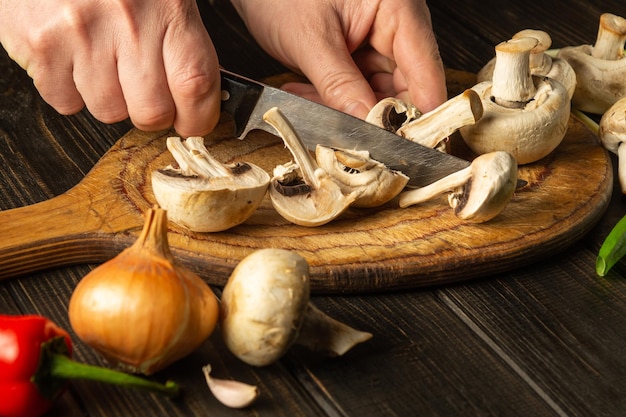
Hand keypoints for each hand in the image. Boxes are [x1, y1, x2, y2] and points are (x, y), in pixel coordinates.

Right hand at [0, 0, 220, 136]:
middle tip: (145, 96)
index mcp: (169, 8)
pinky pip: (67, 103)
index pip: (196, 83)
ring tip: (103, 64)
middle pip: (152, 111)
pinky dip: (71, 92)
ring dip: (110, 100)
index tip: (193, 123)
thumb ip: (184, 42)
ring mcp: (82, 34)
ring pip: (109, 112)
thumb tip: (203, 99)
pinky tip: (74, 61)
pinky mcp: (43, 45)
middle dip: (151, 114)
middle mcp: (128, 21)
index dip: (198, 117)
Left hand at [231, 0, 446, 118]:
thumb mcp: (310, 38)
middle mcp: (394, 23)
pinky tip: (304, 94)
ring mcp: (374, 37)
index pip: (425, 71)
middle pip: (404, 86)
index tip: (403, 147)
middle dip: (374, 115)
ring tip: (310, 106)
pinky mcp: (354, 48)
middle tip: (347, 135)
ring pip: (375, 90)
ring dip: (346, 108)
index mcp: (399, 8)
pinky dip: (332, 96)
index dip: (419, 114)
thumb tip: (365, 124)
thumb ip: (339, 84)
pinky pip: (354, 84)